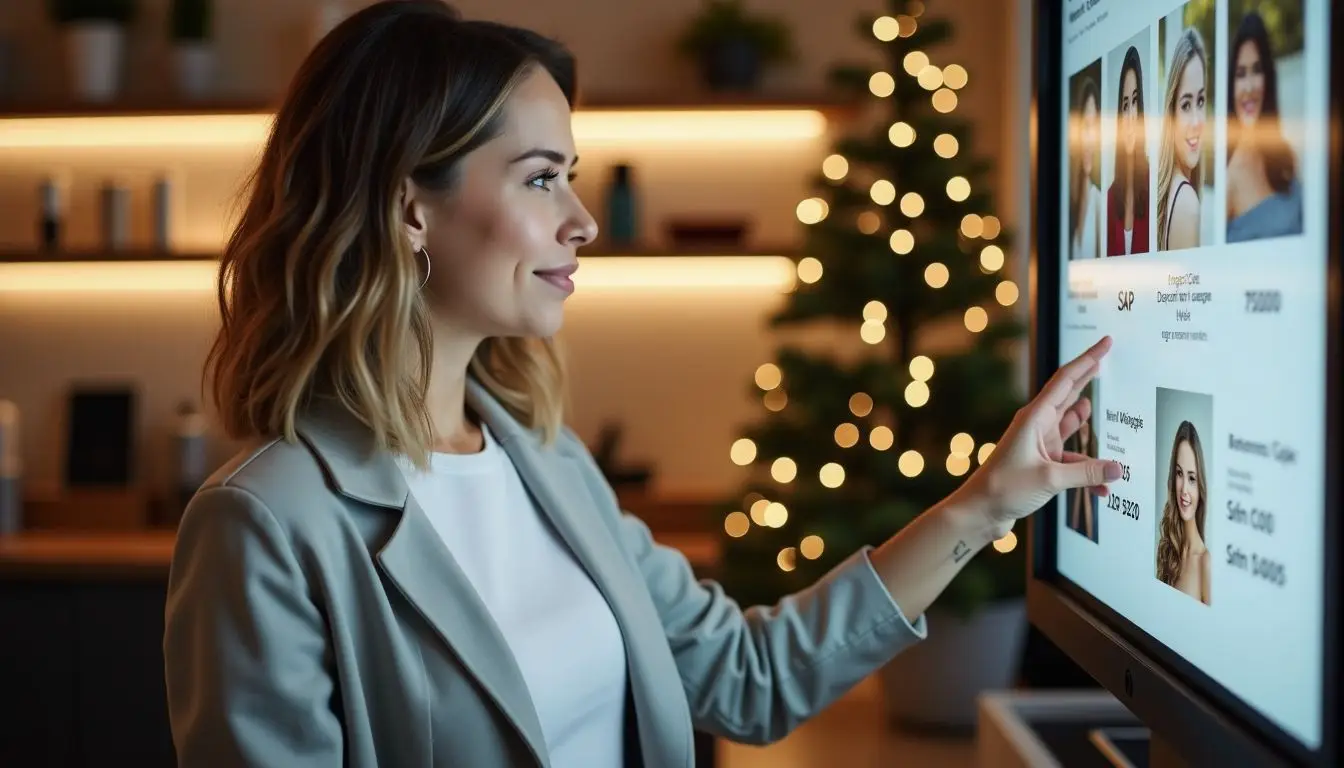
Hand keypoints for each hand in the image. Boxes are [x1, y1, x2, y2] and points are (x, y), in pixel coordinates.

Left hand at [963, 336, 1122, 535]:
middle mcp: (1037, 426)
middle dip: (1088, 377)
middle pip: (1068, 395)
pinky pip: (1072, 461)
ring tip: (1109, 414)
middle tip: (1107, 358)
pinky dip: (1087, 471)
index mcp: (1034, 418)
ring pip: (1071, 428)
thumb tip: (1118, 469)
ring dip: (1089, 426)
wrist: (980, 511)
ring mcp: (1039, 444)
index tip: (1105, 343)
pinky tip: (1102, 486)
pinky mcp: (1042, 463)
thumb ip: (1086, 473)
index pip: (1065, 380)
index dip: (1087, 360)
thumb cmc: (1004, 488)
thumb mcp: (1050, 479)